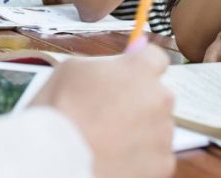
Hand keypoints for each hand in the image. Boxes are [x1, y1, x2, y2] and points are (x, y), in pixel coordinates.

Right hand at [33, 44, 174, 177]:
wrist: (57, 159)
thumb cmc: (59, 111)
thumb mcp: (72, 70)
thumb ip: (102, 65)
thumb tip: (111, 69)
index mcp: (139, 70)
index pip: (155, 58)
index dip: (140, 68)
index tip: (129, 77)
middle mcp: (159, 98)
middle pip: (157, 95)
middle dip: (139, 102)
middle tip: (110, 115)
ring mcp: (163, 133)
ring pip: (156, 127)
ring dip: (140, 130)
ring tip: (108, 140)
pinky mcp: (162, 163)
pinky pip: (155, 156)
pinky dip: (140, 158)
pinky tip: (115, 157)